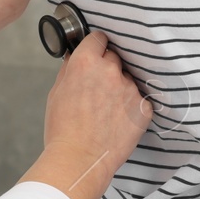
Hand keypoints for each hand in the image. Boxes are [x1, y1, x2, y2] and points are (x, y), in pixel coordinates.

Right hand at [25, 31, 151, 198]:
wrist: (80, 160)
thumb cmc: (63, 129)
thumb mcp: (56, 91)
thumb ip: (70, 69)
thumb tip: (77, 56)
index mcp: (86, 62)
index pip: (98, 38)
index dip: (95, 46)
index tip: (96, 53)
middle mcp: (110, 71)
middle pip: (114, 57)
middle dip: (107, 68)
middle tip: (98, 87)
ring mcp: (129, 89)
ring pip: (127, 79)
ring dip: (120, 87)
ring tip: (106, 110)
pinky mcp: (143, 108)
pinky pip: (139, 99)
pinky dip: (131, 106)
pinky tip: (117, 119)